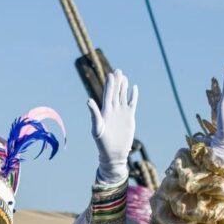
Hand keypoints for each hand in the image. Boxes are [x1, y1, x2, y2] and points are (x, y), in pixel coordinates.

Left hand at [87, 69, 137, 184]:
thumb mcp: (96, 127)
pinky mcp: (129, 117)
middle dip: (116, 82)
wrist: (114, 152)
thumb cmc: (102, 142)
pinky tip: (134, 88)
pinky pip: (132, 103)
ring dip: (124, 87)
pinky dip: (133, 96)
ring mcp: (122, 113)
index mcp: (105, 111)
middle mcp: (113, 110)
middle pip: (115, 92)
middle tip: (118, 70)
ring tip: (124, 77)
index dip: (109, 84)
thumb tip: (89, 100)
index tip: (110, 74)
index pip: (108, 94)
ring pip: (123, 96)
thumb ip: (94, 113)